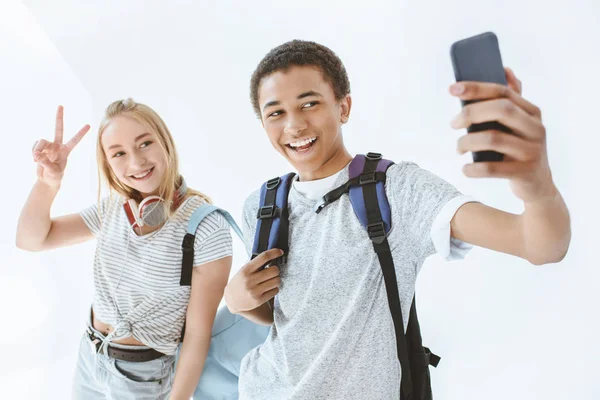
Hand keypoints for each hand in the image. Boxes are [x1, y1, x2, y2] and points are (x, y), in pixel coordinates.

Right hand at [32, 105, 89, 187]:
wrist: (46, 179)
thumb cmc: (55, 177)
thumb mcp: (53, 172)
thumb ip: (46, 163)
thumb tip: (37, 154)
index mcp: (66, 151)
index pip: (75, 140)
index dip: (81, 133)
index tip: (89, 125)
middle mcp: (58, 145)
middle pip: (58, 128)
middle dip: (59, 117)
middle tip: (61, 105)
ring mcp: (48, 146)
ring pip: (41, 141)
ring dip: (37, 149)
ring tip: (36, 159)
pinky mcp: (40, 148)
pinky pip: (34, 146)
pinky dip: (33, 152)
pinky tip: (34, 159)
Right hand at [224, 249, 282, 313]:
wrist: (232, 300)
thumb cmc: (240, 282)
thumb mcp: (244, 271)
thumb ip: (256, 265)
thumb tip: (272, 257)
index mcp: (246, 270)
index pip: (264, 257)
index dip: (274, 253)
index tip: (280, 252)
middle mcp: (250, 280)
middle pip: (274, 270)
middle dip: (276, 270)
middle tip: (272, 272)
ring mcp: (254, 291)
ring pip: (277, 281)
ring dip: (276, 279)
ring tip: (271, 281)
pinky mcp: (259, 300)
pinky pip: (275, 291)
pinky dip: (275, 288)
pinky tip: (269, 288)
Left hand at [450, 67, 556, 201]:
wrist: (538, 185)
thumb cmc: (519, 149)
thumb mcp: (519, 124)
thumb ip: (511, 99)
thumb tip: (505, 70)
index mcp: (532, 112)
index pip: (503, 92)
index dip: (476, 88)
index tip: (452, 89)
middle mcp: (536, 128)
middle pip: (501, 110)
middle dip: (471, 113)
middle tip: (453, 123)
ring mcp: (532, 151)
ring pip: (493, 138)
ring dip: (467, 142)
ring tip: (458, 149)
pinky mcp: (524, 173)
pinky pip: (491, 169)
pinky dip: (472, 169)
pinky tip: (465, 168)